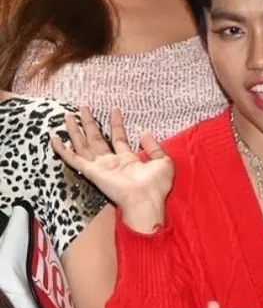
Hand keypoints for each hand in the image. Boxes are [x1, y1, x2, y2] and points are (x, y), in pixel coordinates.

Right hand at [52, 108, 172, 231]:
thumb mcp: (163, 161)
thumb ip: (154, 147)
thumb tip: (143, 132)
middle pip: (97, 139)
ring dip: (75, 131)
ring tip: (68, 116)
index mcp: (128, 160)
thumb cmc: (156, 185)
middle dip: (90, 123)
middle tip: (83, 108)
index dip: (116, 124)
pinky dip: (63, 150)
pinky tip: (55, 139)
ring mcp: (100, 167)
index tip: (114, 110)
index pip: (118, 138)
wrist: (146, 199)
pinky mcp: (91, 171)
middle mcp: (111, 162)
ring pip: (83, 145)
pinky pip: (73, 159)